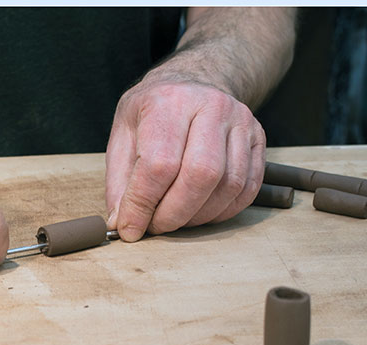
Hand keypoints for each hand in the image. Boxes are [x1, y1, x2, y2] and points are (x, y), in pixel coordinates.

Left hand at [105, 78, 265, 241]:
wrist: (192, 82)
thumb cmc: (153, 112)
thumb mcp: (123, 136)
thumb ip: (120, 182)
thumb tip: (122, 224)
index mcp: (168, 102)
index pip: (159, 164)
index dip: (143, 205)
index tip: (130, 228)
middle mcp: (210, 106)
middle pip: (200, 175)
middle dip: (174, 214)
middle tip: (155, 227)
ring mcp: (240, 121)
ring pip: (228, 185)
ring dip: (198, 216)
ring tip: (175, 218)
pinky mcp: (258, 138)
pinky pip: (248, 188)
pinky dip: (222, 211)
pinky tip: (199, 212)